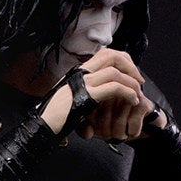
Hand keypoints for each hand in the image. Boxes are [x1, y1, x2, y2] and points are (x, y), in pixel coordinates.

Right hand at [41, 49, 161, 139]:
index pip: (104, 54)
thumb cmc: (55, 117)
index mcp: (78, 72)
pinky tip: (132, 101)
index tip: (131, 74)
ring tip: (137, 94)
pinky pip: (114, 88)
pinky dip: (127, 93)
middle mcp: (80, 73)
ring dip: (131, 81)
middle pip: (112, 55)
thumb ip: (86, 94)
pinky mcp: (86, 96)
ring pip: (115, 71)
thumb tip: (100, 97)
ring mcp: (83, 83)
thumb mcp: (72, 100)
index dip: (122, 60)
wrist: (41, 126)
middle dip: (130, 66)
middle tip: (139, 81)